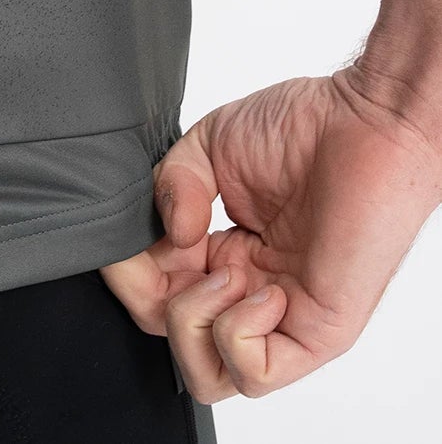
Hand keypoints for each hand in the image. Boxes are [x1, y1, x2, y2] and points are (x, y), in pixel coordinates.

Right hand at [101, 69, 441, 402]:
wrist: (367, 122)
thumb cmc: (304, 126)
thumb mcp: (208, 144)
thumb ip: (170, 184)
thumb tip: (168, 236)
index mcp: (219, 254)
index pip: (152, 295)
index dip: (129, 268)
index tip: (138, 228)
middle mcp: (246, 292)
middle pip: (169, 341)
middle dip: (149, 294)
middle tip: (174, 247)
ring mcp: (280, 316)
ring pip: (207, 375)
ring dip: (190, 320)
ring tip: (221, 268)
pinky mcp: (316, 331)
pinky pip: (255, 373)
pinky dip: (235, 332)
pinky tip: (257, 284)